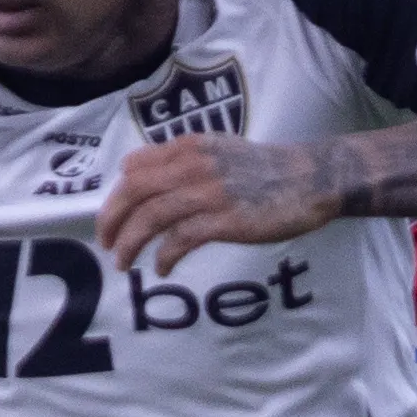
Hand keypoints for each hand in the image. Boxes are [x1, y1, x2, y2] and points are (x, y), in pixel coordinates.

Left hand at [95, 135, 340, 273]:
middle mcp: (193, 166)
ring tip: (123, 263)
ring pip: (151, 218)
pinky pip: (180, 240)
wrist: (310, 179)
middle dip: (112, 221)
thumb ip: (176, 156)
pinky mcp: (226, 220)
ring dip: (130, 244)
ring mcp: (209, 193)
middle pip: (134, 193)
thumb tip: (129, 168)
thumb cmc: (264, 169)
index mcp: (188, 147)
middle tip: (105, 244)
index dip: (115, 197)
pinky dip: (164, 257)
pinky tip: (162, 269)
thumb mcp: (217, 149)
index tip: (111, 219)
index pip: (134, 169)